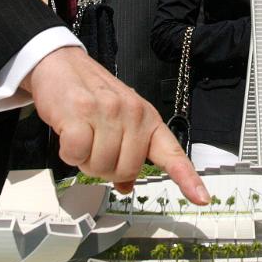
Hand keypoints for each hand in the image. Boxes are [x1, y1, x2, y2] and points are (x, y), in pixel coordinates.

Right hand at [23, 46, 208, 203]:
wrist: (60, 63)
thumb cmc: (90, 94)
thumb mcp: (118, 120)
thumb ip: (128, 152)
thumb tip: (126, 185)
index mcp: (147, 118)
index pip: (171, 152)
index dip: (187, 178)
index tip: (201, 198)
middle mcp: (132, 113)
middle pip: (126, 170)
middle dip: (105, 169)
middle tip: (94, 149)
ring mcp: (107, 111)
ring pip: (101, 166)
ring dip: (85, 161)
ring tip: (82, 137)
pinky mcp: (80, 112)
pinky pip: (77, 154)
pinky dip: (69, 153)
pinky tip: (69, 135)